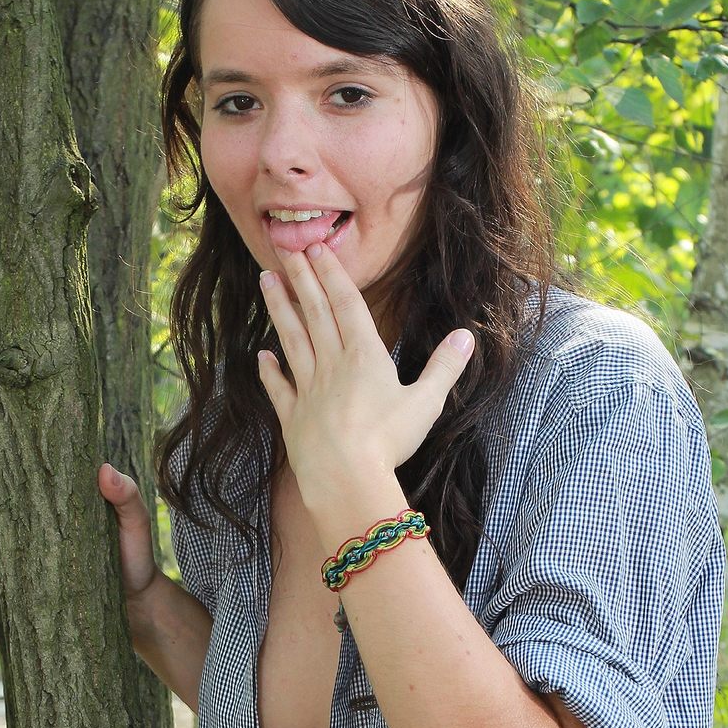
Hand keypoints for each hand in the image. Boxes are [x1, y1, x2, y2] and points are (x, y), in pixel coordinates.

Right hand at [0, 464, 158, 603]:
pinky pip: (8, 575)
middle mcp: (44, 522)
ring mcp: (38, 551)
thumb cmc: (136, 554)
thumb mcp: (135, 521)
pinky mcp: (38, 579)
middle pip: (2, 508)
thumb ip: (126, 495)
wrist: (138, 602)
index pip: (24, 481)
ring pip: (0, 540)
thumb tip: (104, 469)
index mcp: (62, 499)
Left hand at [255, 240, 474, 497]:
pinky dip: (269, 370)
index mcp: (365, 357)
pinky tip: (261, 355)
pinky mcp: (292, 417)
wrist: (345, 479)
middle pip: (315, 313)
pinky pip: (278, 388)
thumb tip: (466, 336)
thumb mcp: (425, 403)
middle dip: (301, 279)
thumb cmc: (388, 442)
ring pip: (292, 340)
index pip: (347, 305)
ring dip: (279, 309)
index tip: (317, 249)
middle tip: (286, 249)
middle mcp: (332, 365)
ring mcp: (308, 390)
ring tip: (266, 281)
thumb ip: (444, 367)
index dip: (333, 275)